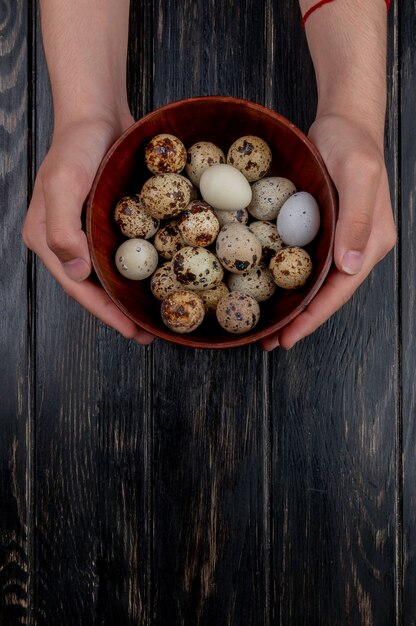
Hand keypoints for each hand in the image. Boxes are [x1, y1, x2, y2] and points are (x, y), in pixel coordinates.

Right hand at [23, 115, 154, 345]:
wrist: (97, 113)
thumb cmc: (76, 146)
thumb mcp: (63, 184)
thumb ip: (62, 230)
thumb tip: (76, 273)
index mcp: (50, 240)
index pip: (78, 288)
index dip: (105, 313)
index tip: (132, 332)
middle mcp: (69, 242)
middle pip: (96, 287)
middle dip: (121, 313)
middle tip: (150, 334)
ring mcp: (90, 232)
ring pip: (113, 274)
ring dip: (133, 296)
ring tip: (158, 315)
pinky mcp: (111, 221)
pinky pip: (127, 251)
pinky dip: (143, 269)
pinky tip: (162, 278)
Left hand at [261, 113, 395, 350]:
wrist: (344, 120)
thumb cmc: (353, 143)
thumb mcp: (357, 175)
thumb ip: (355, 219)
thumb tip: (349, 266)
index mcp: (370, 243)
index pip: (340, 290)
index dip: (314, 317)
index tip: (289, 338)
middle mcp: (356, 247)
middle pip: (326, 294)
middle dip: (300, 320)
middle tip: (269, 341)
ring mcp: (338, 239)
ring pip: (313, 282)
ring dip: (292, 305)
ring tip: (265, 325)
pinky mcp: (322, 229)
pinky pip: (303, 261)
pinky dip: (286, 279)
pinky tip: (267, 287)